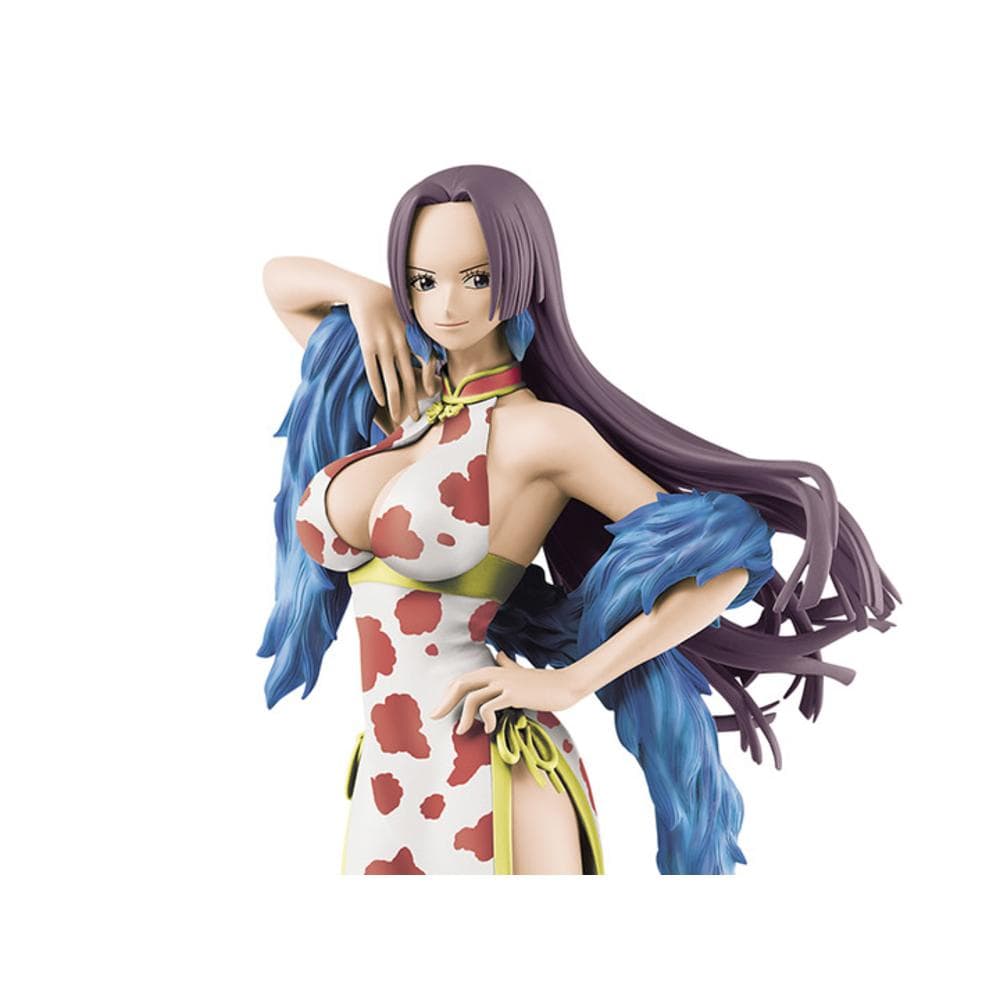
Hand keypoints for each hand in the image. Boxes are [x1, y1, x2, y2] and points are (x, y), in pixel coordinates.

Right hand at [348, 279, 435, 424]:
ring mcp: (383, 344)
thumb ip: (417, 332)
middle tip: (415, 418)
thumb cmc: (388, 303)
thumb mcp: (408, 314)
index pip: (426, 361)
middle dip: (412, 401)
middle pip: (409, 378)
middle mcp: (400, 342)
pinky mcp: (366, 346)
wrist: (364, 291)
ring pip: (392, 380)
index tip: (430, 393)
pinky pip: (373, 371)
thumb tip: (431, 348)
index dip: (428, 379)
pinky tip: (381, 400)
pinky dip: (377, 387)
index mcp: (413, 334)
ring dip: (396, 402)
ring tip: (398, 418)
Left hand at [429, 651, 581, 734]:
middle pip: (461, 684)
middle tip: (436, 717)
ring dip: (463, 717)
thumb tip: (500, 655)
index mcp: (494, 670)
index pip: (463, 679)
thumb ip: (507, 665)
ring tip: (462, 731)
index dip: (448, 693)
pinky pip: (489, 707)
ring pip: (472, 697)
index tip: (441, 709)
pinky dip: (485, 720)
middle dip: (445, 702)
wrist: (565, 686)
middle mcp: (496, 674)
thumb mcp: (520, 672)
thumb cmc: (543, 683)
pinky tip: (491, 729)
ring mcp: (504, 683)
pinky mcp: (513, 695)